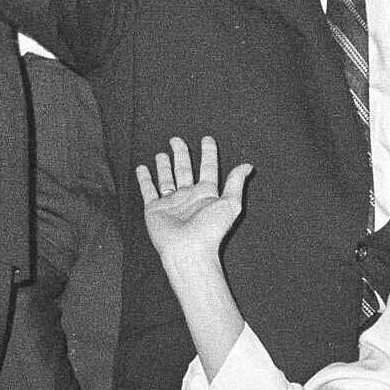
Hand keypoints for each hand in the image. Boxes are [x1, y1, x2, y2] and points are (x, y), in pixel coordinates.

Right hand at [134, 134, 252, 266]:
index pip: (208, 167)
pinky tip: (141, 168)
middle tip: (176, 139)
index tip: (207, 139)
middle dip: (181, 154)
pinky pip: (148, 190)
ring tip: (161, 153)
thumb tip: (248, 165)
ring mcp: (171, 202)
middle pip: (184, 170)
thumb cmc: (210, 230)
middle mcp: (188, 196)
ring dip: (164, 166)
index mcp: (206, 194)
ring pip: (166, 179)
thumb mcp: (230, 204)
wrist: (188, 250)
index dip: (208, 153)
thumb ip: (236, 183)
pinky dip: (144, 179)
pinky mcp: (154, 209)